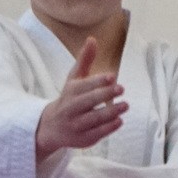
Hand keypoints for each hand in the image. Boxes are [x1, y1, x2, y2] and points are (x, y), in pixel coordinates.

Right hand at [34, 37, 124, 157]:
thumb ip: (84, 60)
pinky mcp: (82, 139)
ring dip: (110, 112)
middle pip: (88, 101)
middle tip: (121, 89)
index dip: (98, 81)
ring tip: (125, 105)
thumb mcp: (74, 79)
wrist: (51, 127)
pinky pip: (96, 134)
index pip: (84, 86)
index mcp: (70, 92)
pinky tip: (119, 120)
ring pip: (93, 119)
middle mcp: (71, 108)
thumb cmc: (68, 99)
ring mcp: (76, 125)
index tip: (111, 77)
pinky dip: (108, 128)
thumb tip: (92, 39)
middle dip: (104, 95)